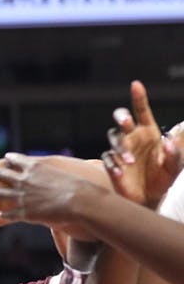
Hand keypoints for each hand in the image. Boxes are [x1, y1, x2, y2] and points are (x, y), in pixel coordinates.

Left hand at [0, 152, 98, 225]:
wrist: (79, 200)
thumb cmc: (77, 186)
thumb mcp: (63, 172)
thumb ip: (54, 173)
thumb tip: (59, 174)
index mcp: (34, 167)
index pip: (17, 160)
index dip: (11, 159)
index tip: (5, 157)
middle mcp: (24, 180)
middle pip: (0, 175)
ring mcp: (22, 196)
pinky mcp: (25, 211)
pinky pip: (10, 213)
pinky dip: (4, 214)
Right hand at [103, 81, 182, 208]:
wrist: (148, 198)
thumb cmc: (163, 178)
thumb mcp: (175, 167)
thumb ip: (175, 154)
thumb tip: (169, 141)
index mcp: (148, 133)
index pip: (142, 112)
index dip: (139, 98)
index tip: (136, 85)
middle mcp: (132, 138)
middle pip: (122, 121)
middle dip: (122, 118)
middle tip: (126, 121)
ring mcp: (120, 150)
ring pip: (114, 139)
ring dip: (121, 148)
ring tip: (130, 162)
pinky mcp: (112, 164)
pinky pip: (108, 159)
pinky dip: (113, 164)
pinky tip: (120, 171)